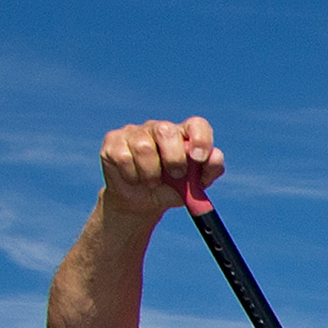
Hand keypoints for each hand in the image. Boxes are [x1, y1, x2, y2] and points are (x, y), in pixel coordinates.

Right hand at [95, 117, 221, 218]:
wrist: (142, 202)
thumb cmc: (171, 189)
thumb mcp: (194, 186)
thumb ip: (210, 171)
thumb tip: (215, 156)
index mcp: (184, 136)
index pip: (196, 125)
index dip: (200, 138)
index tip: (199, 158)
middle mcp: (159, 129)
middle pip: (166, 130)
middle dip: (173, 158)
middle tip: (175, 175)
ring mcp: (134, 132)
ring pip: (143, 146)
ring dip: (150, 173)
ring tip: (152, 182)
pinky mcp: (113, 141)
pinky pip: (123, 157)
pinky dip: (132, 175)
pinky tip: (134, 179)